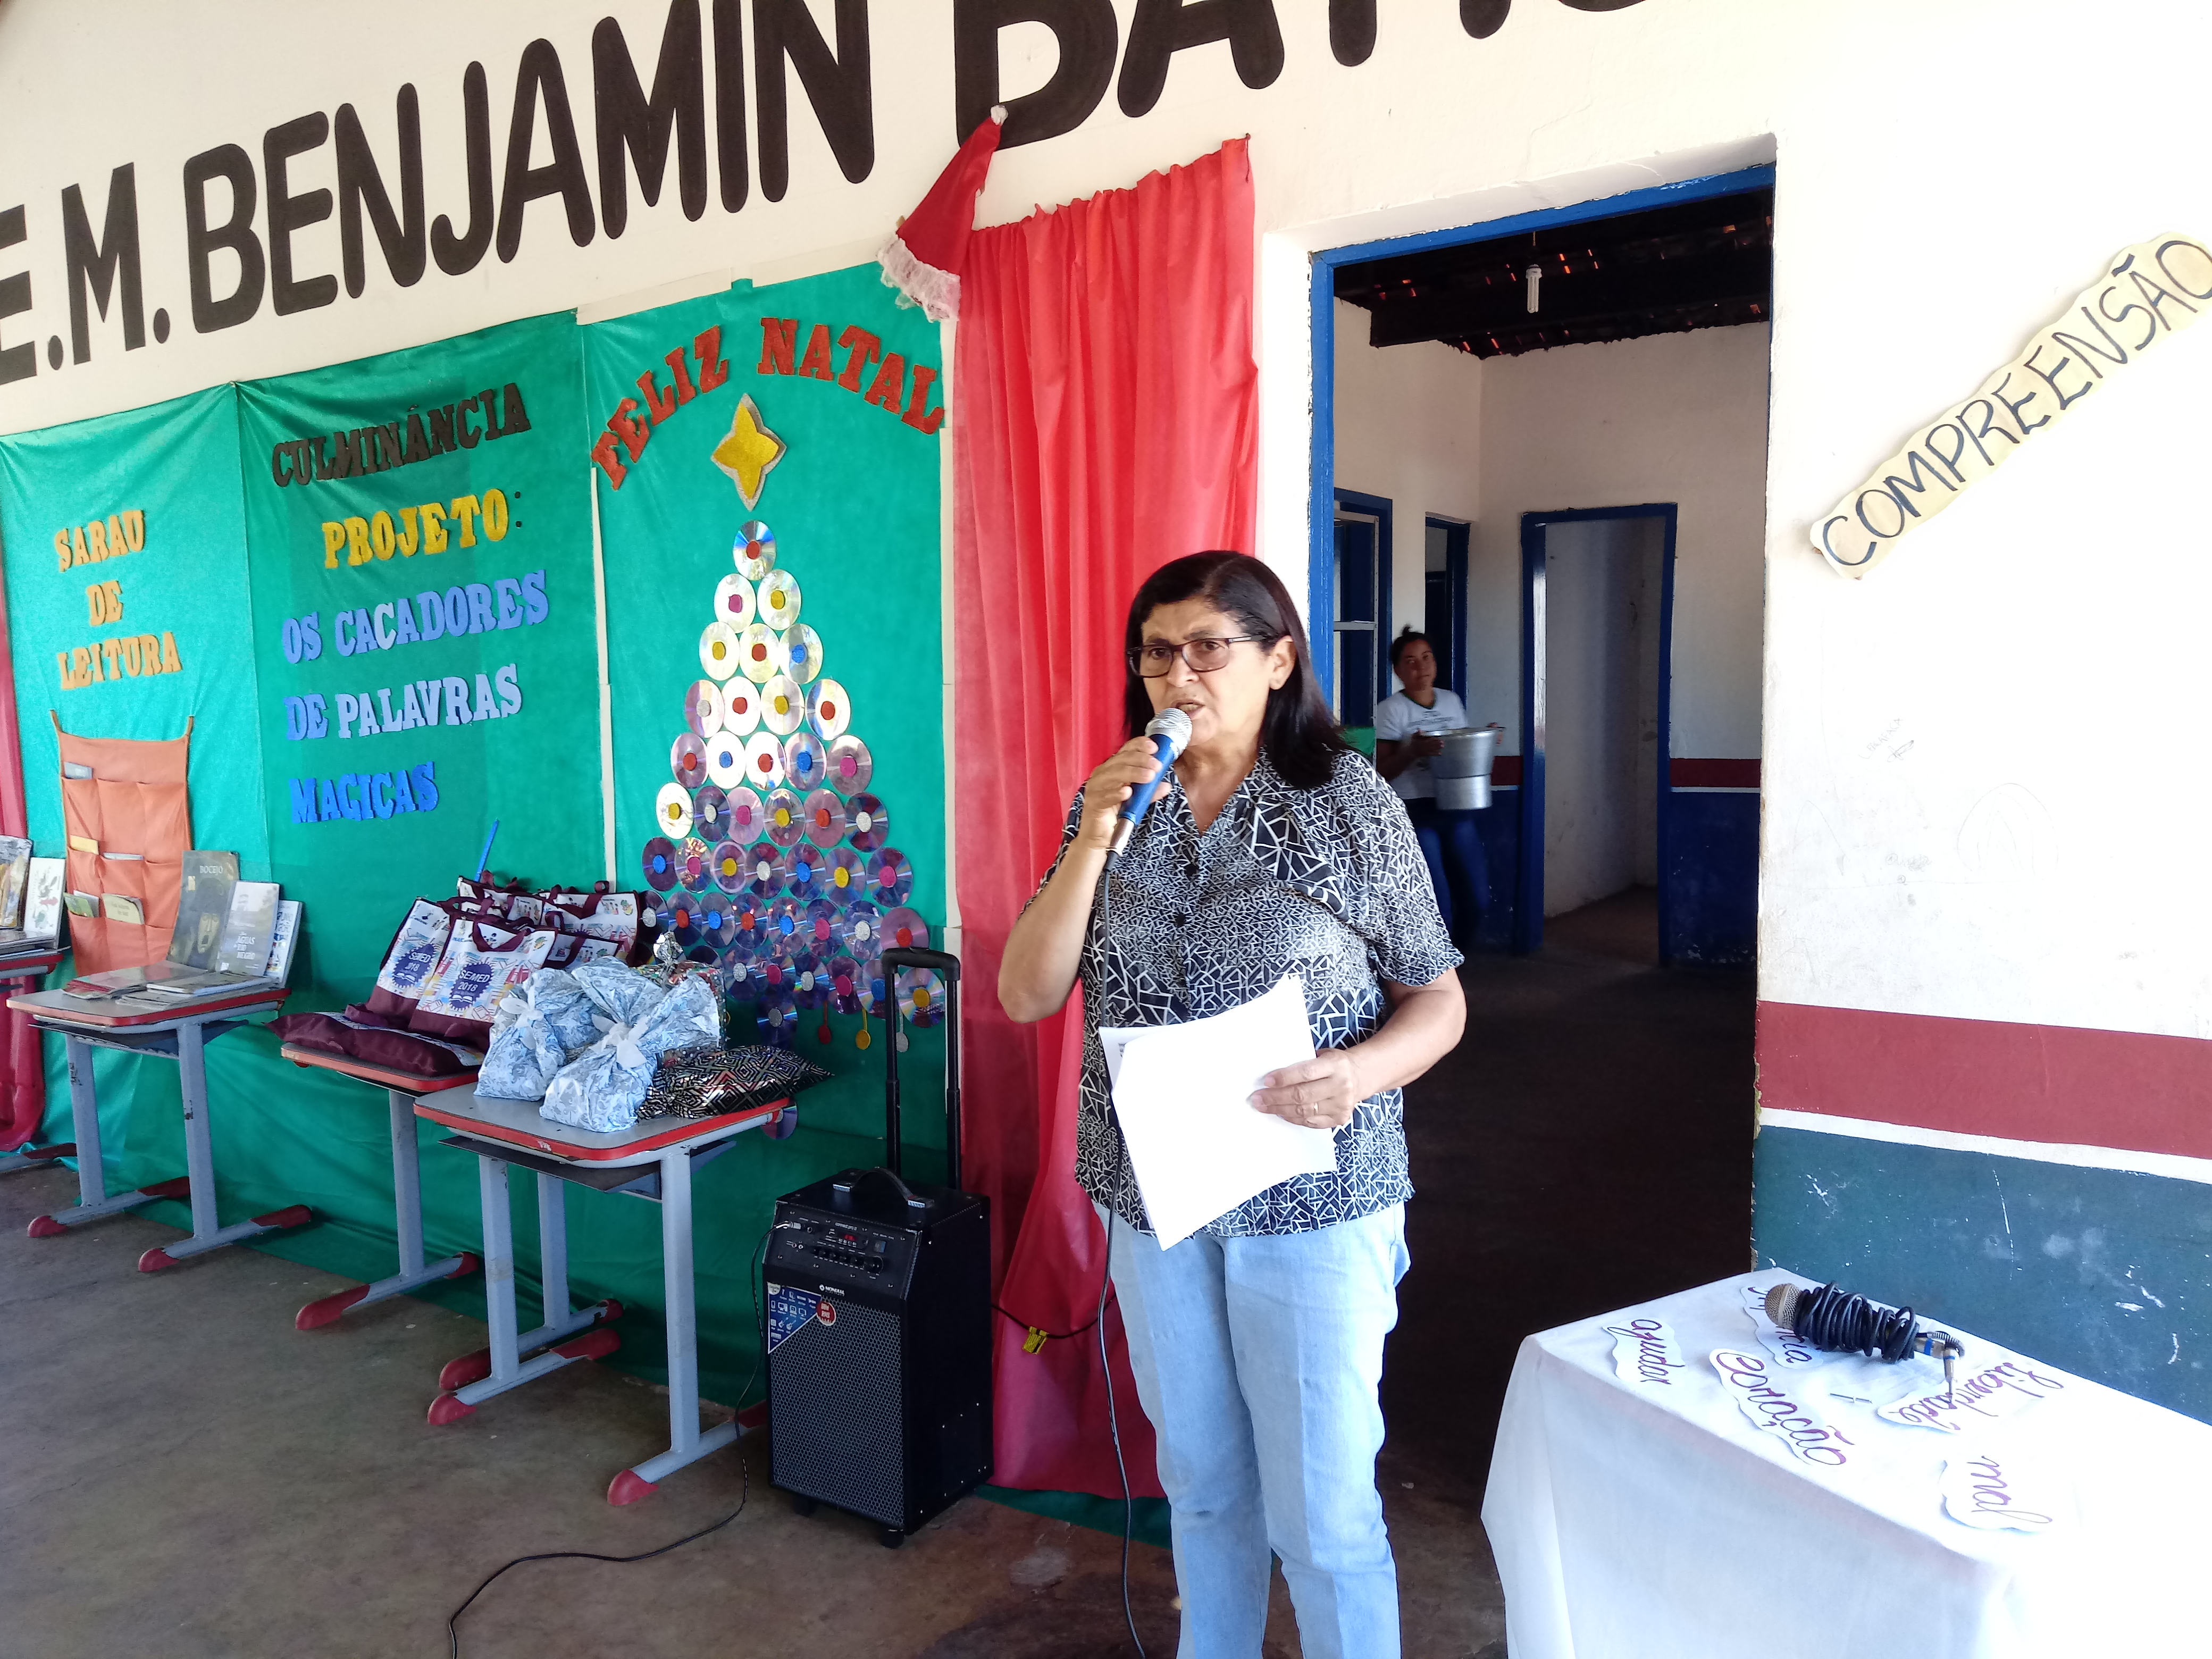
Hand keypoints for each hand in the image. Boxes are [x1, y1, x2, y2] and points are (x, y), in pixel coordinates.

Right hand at [1077, 736, 1165, 850]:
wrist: (1099, 836)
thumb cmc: (1116, 813)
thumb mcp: (1137, 800)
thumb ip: (1150, 791)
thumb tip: (1167, 785)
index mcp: (1112, 768)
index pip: (1125, 750)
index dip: (1139, 746)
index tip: (1154, 747)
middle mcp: (1102, 774)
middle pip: (1120, 760)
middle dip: (1140, 760)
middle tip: (1156, 765)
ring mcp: (1096, 788)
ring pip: (1113, 775)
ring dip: (1133, 774)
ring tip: (1149, 776)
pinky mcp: (1093, 803)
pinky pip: (1105, 796)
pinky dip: (1116, 793)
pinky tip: (1127, 792)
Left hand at [1250, 1049, 1366, 1130]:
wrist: (1361, 1076)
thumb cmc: (1334, 1064)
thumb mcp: (1323, 1055)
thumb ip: (1303, 1063)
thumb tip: (1272, 1076)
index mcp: (1335, 1065)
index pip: (1305, 1073)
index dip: (1284, 1078)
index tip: (1266, 1081)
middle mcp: (1341, 1085)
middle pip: (1302, 1095)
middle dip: (1275, 1097)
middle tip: (1257, 1098)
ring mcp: (1341, 1105)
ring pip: (1304, 1111)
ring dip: (1280, 1109)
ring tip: (1264, 1106)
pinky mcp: (1339, 1119)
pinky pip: (1311, 1122)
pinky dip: (1293, 1118)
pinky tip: (1281, 1113)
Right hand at [1411, 734, 1444, 757]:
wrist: (1411, 752)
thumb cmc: (1413, 743)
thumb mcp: (1413, 737)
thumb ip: (1417, 733)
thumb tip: (1419, 729)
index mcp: (1422, 741)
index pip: (1429, 739)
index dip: (1434, 738)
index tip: (1438, 738)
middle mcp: (1425, 746)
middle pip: (1432, 744)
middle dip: (1437, 743)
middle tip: (1443, 742)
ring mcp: (1426, 750)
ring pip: (1433, 748)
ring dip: (1438, 747)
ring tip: (1443, 746)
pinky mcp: (1426, 754)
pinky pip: (1432, 754)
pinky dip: (1436, 754)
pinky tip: (1440, 753)